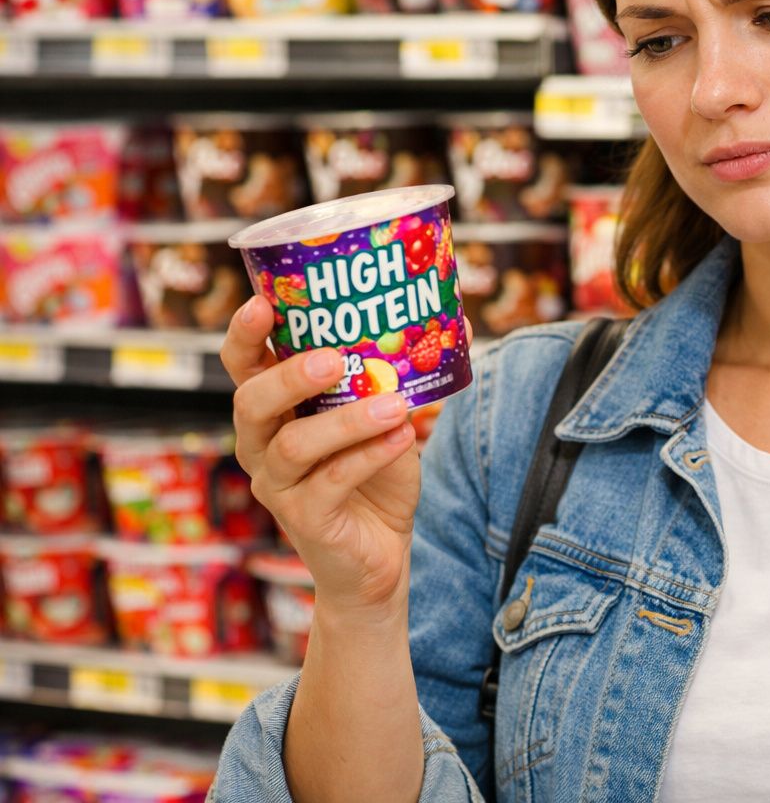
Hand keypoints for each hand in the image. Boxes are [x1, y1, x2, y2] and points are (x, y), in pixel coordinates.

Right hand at [222, 295, 420, 615]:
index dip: (244, 335)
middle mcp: (261, 447)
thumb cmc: (375, 477)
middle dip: (289, 378)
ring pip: (294, 446)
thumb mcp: (381, 421)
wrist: (378, 556)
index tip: (262, 303)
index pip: (243, 368)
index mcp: (273, 413)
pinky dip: (371, 455)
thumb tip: (436, 327)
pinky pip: (332, 482)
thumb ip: (386, 383)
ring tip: (395, 404)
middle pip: (251, 404)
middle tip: (333, 359)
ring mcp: (278, 487)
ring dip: (348, 420)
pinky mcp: (305, 519)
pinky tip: (404, 437)